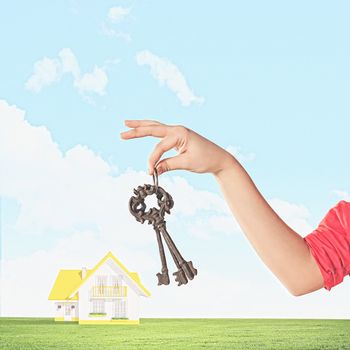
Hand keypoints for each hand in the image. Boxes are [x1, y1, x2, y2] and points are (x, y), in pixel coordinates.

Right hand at [120, 120, 234, 175]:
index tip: (150, 172)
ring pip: (155, 127)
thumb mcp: (187, 163)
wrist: (220, 159)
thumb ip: (168, 165)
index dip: (152, 159)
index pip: (160, 146)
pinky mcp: (178, 137)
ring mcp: (178, 132)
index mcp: (180, 133)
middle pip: (153, 128)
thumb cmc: (206, 159)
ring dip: (141, 126)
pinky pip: (160, 133)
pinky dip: (150, 131)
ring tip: (126, 124)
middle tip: (122, 133)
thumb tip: (153, 170)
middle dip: (137, 130)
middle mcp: (177, 129)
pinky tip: (143, 129)